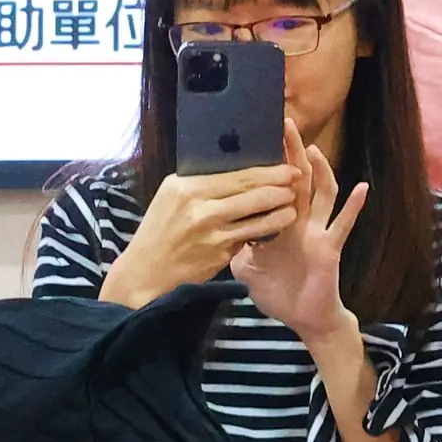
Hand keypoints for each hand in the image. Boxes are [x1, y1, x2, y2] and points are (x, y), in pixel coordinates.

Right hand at [101, 166, 298, 308]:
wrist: (144, 273)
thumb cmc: (158, 232)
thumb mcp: (171, 198)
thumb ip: (200, 184)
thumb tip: (236, 171)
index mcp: (186, 187)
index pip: (238, 175)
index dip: (268, 172)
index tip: (287, 167)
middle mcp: (200, 208)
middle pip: (252, 193)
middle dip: (281, 187)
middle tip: (297, 182)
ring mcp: (212, 233)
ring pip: (258, 218)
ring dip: (281, 212)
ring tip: (293, 206)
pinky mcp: (219, 255)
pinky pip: (249, 238)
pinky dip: (266, 231)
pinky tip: (276, 227)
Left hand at [231, 119, 368, 344]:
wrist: (303, 319)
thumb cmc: (279, 292)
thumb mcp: (247, 268)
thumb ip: (235, 246)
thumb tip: (214, 231)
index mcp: (278, 223)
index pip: (271, 186)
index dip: (265, 164)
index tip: (255, 138)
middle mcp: (299, 222)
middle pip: (296, 179)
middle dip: (291, 152)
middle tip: (283, 123)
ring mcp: (316, 232)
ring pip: (321, 194)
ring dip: (319, 171)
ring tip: (311, 149)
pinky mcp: (330, 247)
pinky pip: (343, 225)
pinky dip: (353, 207)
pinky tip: (362, 188)